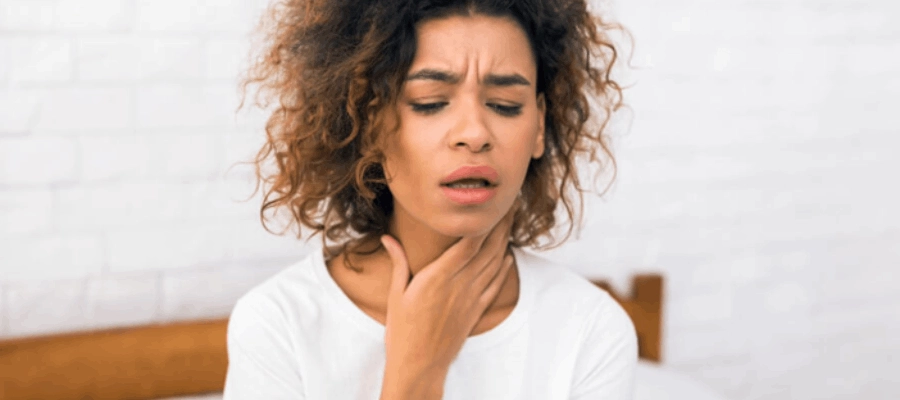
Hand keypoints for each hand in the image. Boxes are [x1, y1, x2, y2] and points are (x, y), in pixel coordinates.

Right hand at [379, 203, 518, 373]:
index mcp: (438, 277)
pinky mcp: (476, 311)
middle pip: (487, 249)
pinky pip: (495, 285)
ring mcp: (471, 298)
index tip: (489, 206)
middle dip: (500, 225)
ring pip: (494, 264)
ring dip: (504, 242)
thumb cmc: (403, 330)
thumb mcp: (396, 293)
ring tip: (510, 223)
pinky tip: (507, 257)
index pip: (468, 244)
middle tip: (508, 205)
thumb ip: (398, 262)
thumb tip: (388, 238)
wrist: (420, 364)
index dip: (482, 223)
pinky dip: (503, 269)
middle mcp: (459, 285)